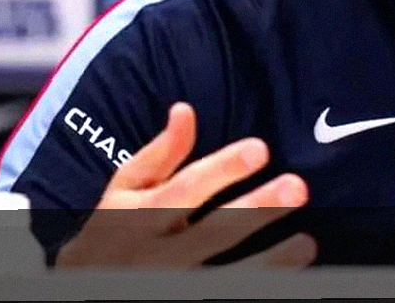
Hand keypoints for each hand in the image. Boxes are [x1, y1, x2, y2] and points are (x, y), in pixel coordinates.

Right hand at [56, 102, 315, 267]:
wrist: (88, 284)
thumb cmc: (114, 230)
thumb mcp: (123, 190)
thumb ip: (159, 154)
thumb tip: (185, 110)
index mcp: (141, 216)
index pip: (186, 190)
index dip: (223, 168)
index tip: (260, 148)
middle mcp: (158, 254)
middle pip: (214, 232)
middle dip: (257, 210)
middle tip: (298, 187)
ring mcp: (175, 282)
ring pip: (225, 275)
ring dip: (269, 261)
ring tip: (306, 242)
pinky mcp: (187, 298)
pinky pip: (228, 293)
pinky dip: (261, 286)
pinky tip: (293, 273)